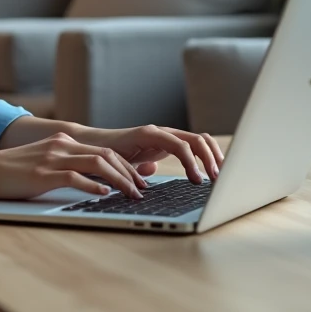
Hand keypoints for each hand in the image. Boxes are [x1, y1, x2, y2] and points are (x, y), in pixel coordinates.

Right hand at [0, 132, 148, 200]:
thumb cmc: (12, 171)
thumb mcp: (43, 161)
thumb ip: (66, 165)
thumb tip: (92, 180)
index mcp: (62, 141)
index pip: (103, 150)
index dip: (125, 165)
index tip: (137, 180)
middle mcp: (61, 145)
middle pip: (106, 154)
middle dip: (129, 172)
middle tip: (142, 189)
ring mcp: (52, 158)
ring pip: (97, 163)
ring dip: (119, 180)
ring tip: (131, 194)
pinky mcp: (43, 174)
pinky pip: (75, 177)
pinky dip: (93, 186)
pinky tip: (104, 194)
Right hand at [74, 125, 223, 184]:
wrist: (85, 149)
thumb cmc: (110, 159)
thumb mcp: (136, 166)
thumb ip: (148, 165)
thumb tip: (154, 170)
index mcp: (165, 141)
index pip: (198, 143)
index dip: (214, 157)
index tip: (225, 177)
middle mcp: (163, 133)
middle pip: (201, 139)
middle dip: (216, 158)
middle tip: (222, 180)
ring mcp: (155, 131)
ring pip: (192, 140)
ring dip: (206, 159)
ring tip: (210, 180)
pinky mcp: (146, 134)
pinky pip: (175, 144)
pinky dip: (188, 160)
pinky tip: (192, 177)